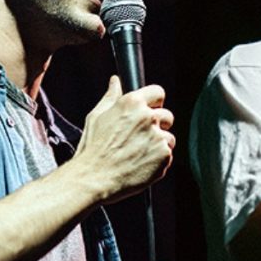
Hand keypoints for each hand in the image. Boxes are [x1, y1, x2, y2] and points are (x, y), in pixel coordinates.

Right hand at [74, 76, 174, 202]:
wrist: (93, 178)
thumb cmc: (92, 149)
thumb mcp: (96, 117)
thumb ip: (111, 97)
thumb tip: (115, 82)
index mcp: (132, 104)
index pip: (158, 92)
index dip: (154, 102)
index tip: (151, 110)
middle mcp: (148, 117)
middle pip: (167, 116)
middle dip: (158, 125)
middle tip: (140, 138)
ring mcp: (158, 136)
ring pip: (168, 138)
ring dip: (158, 145)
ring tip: (137, 154)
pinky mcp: (164, 155)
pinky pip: (168, 155)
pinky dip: (158, 161)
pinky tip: (140, 163)